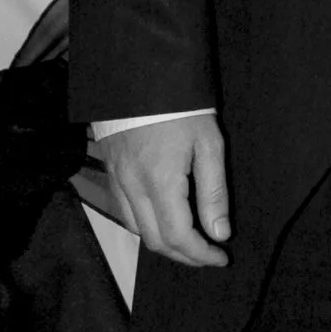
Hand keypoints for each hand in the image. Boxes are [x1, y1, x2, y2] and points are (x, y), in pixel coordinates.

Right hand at [100, 111, 231, 266]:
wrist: (139, 74)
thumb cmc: (180, 107)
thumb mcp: (209, 144)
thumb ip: (214, 192)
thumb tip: (219, 233)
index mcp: (160, 182)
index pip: (178, 237)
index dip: (200, 255)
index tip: (221, 257)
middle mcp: (133, 188)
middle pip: (155, 241)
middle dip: (184, 256)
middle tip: (208, 255)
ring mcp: (116, 180)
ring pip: (137, 230)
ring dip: (164, 244)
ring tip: (189, 243)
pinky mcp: (110, 172)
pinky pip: (125, 212)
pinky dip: (145, 227)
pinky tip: (163, 222)